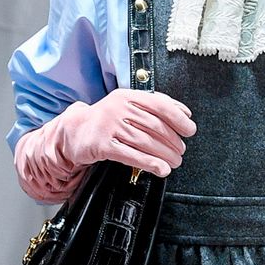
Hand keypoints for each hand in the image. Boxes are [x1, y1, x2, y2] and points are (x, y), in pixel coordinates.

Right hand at [61, 90, 194, 180]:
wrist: (75, 131)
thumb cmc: (107, 120)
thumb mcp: (128, 106)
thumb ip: (154, 106)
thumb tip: (184, 112)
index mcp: (128, 96)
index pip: (159, 104)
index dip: (178, 118)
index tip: (189, 130)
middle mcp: (118, 108)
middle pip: (154, 126)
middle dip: (172, 141)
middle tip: (181, 151)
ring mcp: (109, 126)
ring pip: (145, 142)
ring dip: (164, 154)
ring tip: (175, 161)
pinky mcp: (102, 145)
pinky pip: (131, 155)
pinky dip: (149, 163)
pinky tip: (161, 169)